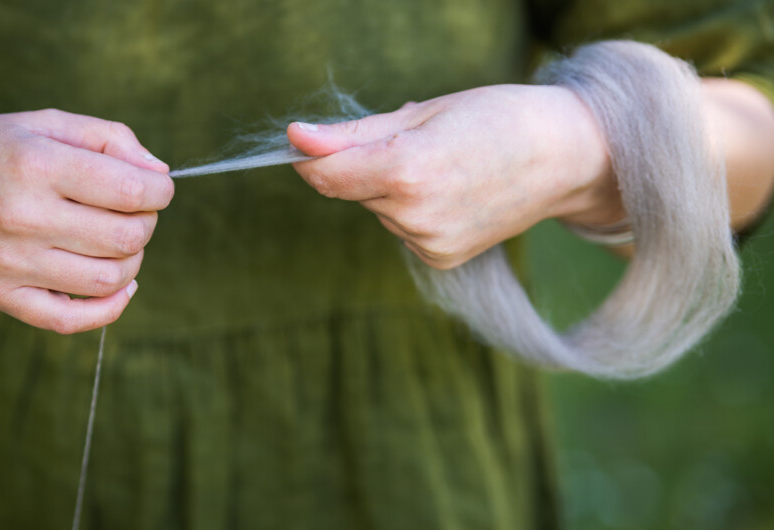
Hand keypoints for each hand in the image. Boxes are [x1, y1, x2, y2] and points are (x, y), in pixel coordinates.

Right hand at [0, 108, 173, 332]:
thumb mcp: (43, 122)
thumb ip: (109, 138)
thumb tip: (160, 173)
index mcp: (37, 165)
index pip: (132, 191)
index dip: (161, 191)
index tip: (156, 188)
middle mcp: (23, 216)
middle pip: (127, 238)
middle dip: (147, 223)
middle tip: (133, 212)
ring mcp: (11, 263)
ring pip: (109, 280)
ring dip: (132, 261)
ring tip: (117, 241)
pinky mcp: (2, 296)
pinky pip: (72, 319)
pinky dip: (110, 308)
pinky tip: (117, 286)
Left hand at [287, 84, 624, 268]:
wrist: (564, 157)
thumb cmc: (497, 119)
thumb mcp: (423, 113)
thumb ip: (353, 134)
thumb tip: (297, 140)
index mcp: (407, 171)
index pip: (325, 174)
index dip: (310, 155)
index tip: (304, 139)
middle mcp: (414, 216)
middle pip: (350, 189)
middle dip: (363, 165)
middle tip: (414, 141)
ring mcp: (429, 243)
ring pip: (377, 209)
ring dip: (390, 188)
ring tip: (443, 165)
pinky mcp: (441, 258)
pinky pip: (402, 228)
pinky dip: (412, 209)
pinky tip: (451, 192)